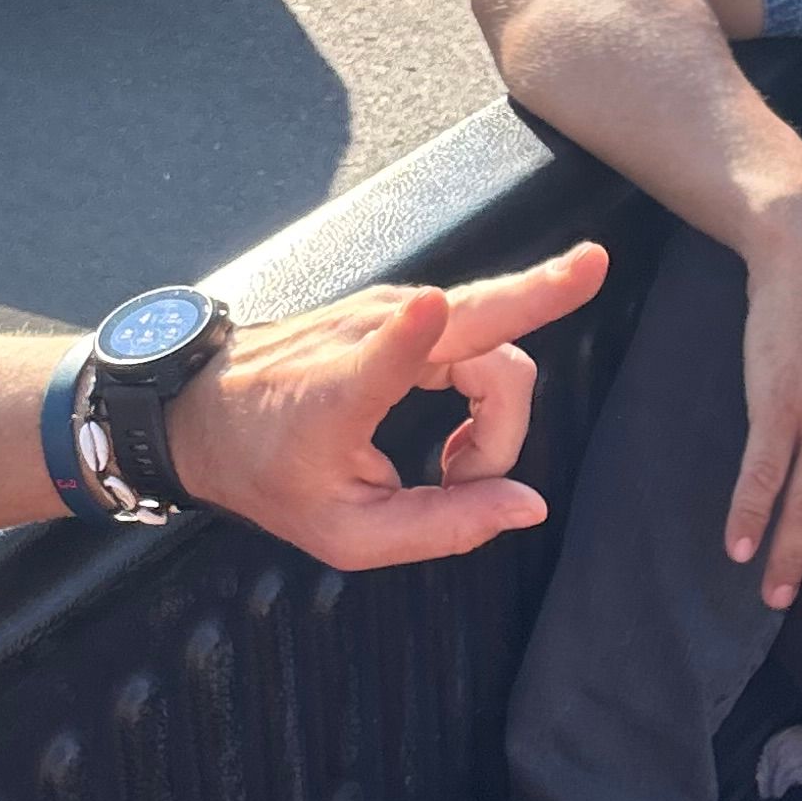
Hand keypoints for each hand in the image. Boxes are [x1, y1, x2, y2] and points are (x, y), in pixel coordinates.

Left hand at [168, 244, 609, 570]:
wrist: (205, 413)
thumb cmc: (270, 474)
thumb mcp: (345, 534)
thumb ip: (441, 527)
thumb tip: (529, 506)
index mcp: (340, 392)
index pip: (384, 353)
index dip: (415, 333)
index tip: (431, 309)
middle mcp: (369, 334)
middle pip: (483, 314)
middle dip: (545, 289)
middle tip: (597, 266)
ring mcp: (389, 311)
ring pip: (495, 337)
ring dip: (499, 415)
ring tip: (457, 471)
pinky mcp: (401, 308)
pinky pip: (479, 336)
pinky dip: (487, 395)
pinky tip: (457, 446)